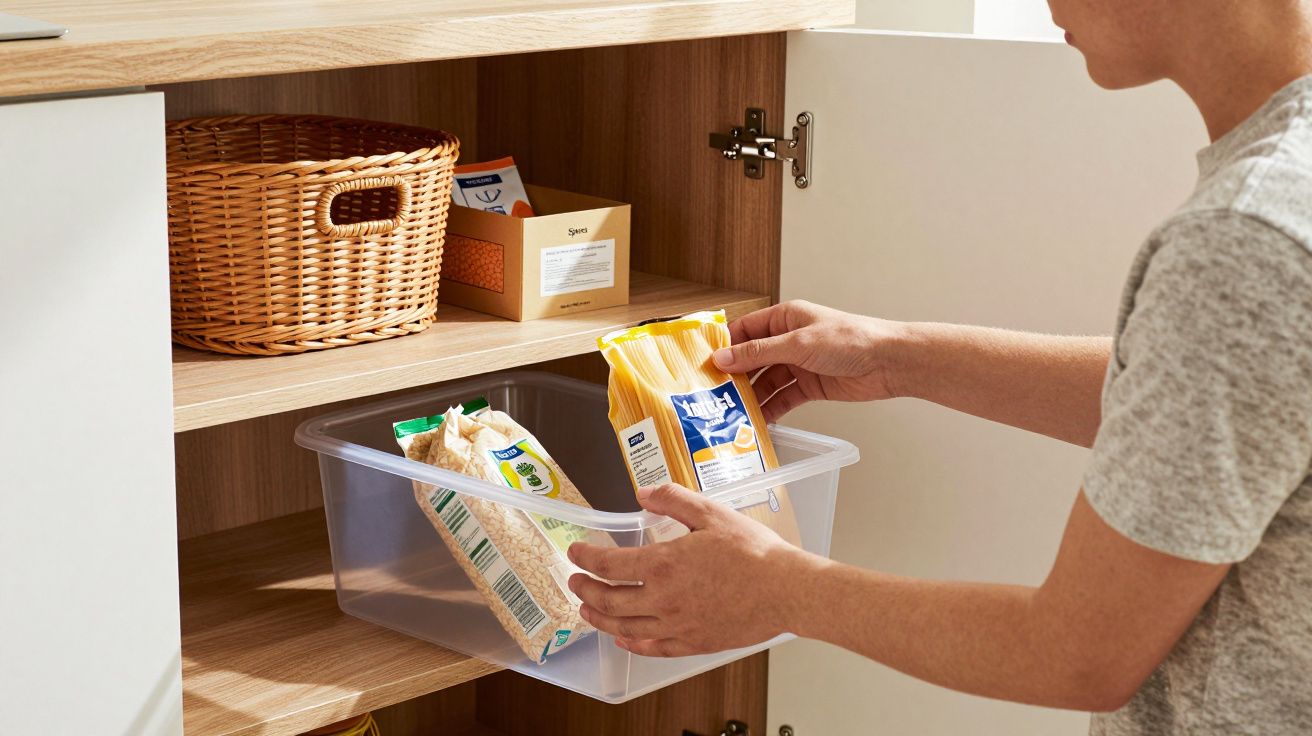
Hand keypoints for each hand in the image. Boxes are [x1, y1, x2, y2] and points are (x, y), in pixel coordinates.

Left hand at [567, 483, 808, 656]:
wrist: (786, 590)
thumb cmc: (753, 552)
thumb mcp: (712, 513)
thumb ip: (673, 500)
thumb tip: (643, 493)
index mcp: (663, 564)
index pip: (608, 564)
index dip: (586, 558)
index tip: (576, 553)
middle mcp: (662, 599)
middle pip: (608, 600)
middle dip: (584, 589)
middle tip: (574, 581)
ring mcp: (676, 626)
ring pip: (624, 627)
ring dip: (599, 619)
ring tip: (587, 611)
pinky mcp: (693, 643)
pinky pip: (652, 648)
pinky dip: (631, 643)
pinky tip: (624, 639)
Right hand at [713, 300, 906, 421]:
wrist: (889, 362)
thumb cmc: (850, 339)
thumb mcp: (798, 344)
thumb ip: (758, 353)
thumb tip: (722, 358)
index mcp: (785, 319)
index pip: (744, 330)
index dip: (723, 346)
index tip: (702, 364)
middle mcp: (789, 340)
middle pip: (752, 359)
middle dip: (734, 376)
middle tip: (712, 395)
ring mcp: (799, 364)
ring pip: (765, 381)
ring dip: (751, 397)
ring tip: (731, 413)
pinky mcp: (809, 386)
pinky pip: (783, 398)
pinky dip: (770, 409)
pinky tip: (757, 421)